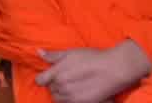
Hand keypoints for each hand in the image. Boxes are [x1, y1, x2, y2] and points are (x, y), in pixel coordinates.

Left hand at [35, 41, 151, 102]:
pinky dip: (69, 100)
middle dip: (54, 85)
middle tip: (64, 78)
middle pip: (50, 90)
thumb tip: (38, 53)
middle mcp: (61, 86)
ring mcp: (71, 97)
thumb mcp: (71, 52)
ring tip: (70, 86)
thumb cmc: (92, 58)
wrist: (113, 69)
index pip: (40, 81)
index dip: (43, 78)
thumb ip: (53, 55)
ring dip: (60, 94)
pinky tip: (76, 93)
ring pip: (58, 99)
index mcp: (57, 73)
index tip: (48, 76)